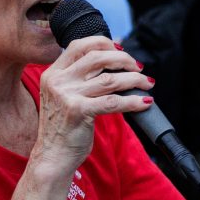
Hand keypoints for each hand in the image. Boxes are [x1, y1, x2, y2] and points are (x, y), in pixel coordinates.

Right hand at [32, 36, 151, 173]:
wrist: (52, 156)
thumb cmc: (64, 127)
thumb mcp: (65, 96)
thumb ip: (81, 78)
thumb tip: (114, 61)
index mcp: (53, 73)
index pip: (79, 45)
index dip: (104, 43)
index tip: (122, 50)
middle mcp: (57, 80)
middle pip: (97, 57)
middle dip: (124, 59)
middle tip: (139, 67)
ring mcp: (66, 95)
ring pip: (110, 79)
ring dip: (134, 79)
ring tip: (147, 83)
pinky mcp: (78, 111)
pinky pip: (113, 101)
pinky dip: (133, 101)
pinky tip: (145, 102)